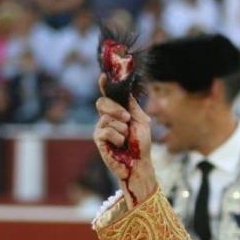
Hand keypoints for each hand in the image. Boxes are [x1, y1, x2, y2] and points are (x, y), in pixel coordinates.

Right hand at [93, 74, 156, 206]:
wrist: (140, 162)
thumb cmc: (141, 143)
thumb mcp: (141, 121)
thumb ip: (132, 106)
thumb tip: (126, 91)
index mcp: (118, 111)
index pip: (109, 95)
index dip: (104, 85)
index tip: (103, 76)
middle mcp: (107, 117)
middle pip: (103, 102)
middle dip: (116, 109)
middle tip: (127, 118)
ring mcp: (101, 127)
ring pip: (107, 118)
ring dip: (122, 129)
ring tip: (126, 139)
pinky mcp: (98, 139)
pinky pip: (106, 130)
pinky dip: (117, 138)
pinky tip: (120, 145)